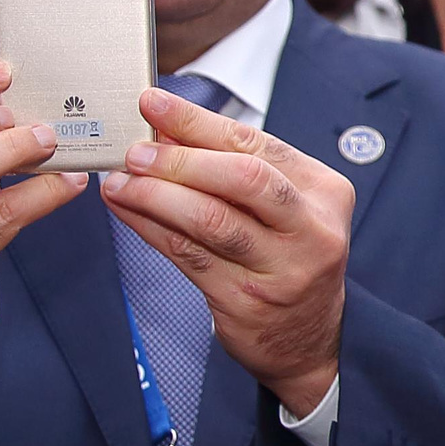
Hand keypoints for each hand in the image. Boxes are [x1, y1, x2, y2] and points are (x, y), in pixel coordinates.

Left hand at [100, 85, 354, 417]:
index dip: (199, 122)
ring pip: (210, 220)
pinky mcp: (246, 303)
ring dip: (156, 195)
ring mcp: (281, 271)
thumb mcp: (285, 207)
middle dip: (179, 159)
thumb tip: (167, 131)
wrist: (311, 341)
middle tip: (134, 150)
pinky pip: (188, 255)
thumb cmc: (290, 259)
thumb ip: (235, 169)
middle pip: (241, 179)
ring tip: (120, 180)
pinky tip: (127, 211)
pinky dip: (150, 228)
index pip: (256, 145)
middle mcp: (310, 230)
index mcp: (325, 193)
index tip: (154, 104)